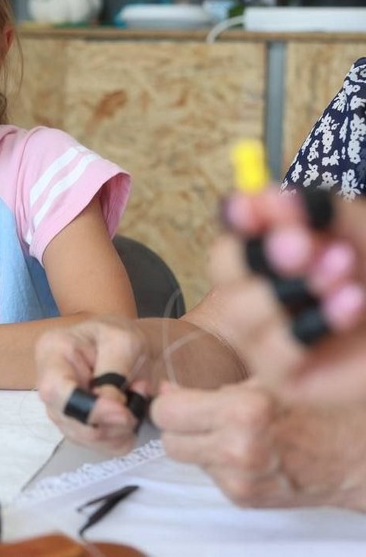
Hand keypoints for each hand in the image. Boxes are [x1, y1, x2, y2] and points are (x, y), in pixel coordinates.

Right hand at [35, 317, 150, 455]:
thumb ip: (114, 375)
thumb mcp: (123, 342)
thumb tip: (113, 412)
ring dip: (118, 429)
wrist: (118, 340)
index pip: (55, 390)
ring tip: (135, 399)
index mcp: (51, 353)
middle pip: (68, 420)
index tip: (124, 411)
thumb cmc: (118, 334)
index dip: (87, 408)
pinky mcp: (74, 425)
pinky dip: (119, 437)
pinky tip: (129, 415)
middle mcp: (47, 384)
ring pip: (84, 437)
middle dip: (109, 422)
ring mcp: (58, 408)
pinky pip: (97, 445)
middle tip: (138, 399)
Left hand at [152, 381, 365, 509]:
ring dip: (197, 444)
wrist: (351, 457)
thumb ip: (210, 389)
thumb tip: (165, 390)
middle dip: (178, 426)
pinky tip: (245, 451)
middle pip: (168, 441)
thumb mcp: (263, 383)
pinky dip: (217, 461)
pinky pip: (208, 474)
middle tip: (201, 415)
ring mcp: (240, 479)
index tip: (179, 397)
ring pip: (185, 458)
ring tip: (229, 433)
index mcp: (244, 411)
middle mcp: (238, 449)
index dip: (170, 403)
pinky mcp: (242, 498)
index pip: (167, 413)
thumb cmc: (311, 410)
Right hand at [215, 189, 365, 401]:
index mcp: (275, 255)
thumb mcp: (360, 233)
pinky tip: (352, 305)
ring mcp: (266, 338)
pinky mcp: (284, 378)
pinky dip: (314, 324)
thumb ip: (320, 211)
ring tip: (347, 273)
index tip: (252, 206)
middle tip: (303, 244)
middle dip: (260, 254)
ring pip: (242, 311)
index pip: (236, 231)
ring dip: (295, 288)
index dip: (237, 217)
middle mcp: (262, 293)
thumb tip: (265, 196)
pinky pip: (273, 352)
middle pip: (223, 267)